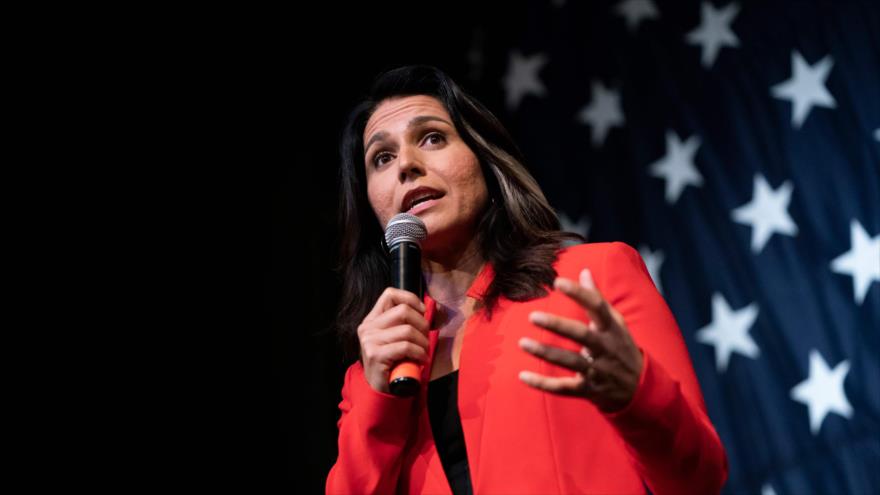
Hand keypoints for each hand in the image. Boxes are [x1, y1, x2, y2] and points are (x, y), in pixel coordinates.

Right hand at [358, 288, 430, 393]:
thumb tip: (430, 308)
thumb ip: (405, 323)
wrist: (380, 391)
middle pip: (403, 311)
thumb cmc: (393, 363)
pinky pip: (406, 346)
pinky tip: (421, 360)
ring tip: (424, 352)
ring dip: (423, 342)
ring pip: (407, 330)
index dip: (410, 299)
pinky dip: (419, 353)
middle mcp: (368, 328)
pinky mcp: (375, 354)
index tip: (422, 312)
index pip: (390, 294)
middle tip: (426, 338)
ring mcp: (369, 341)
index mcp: (372, 320)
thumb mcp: (395, 339)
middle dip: (422, 324)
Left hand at [518, 269, 643, 412]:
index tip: (558, 282)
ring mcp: (597, 370)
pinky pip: (564, 388)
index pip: (597, 307)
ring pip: (570, 361)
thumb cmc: (620, 347)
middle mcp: (605, 348)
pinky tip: (523, 376)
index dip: (579, 293)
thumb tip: (584, 271)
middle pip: (581, 335)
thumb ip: (597, 298)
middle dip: (557, 325)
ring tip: (522, 343)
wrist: (640, 387)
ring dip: (546, 353)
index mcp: (611, 328)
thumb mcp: (615, 322)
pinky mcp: (588, 389)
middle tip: (533, 316)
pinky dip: (543, 384)